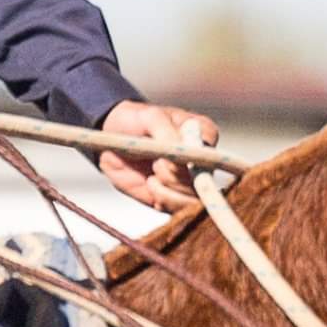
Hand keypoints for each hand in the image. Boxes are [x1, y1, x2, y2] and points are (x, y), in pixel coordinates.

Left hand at [94, 97, 221, 212]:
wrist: (113, 136)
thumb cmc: (136, 121)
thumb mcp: (151, 117)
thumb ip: (168, 134)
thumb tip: (182, 163)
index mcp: (204, 136)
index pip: (212, 158)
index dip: (190, 165)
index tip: (165, 161)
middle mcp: (202, 160)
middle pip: (204, 184)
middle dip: (176, 180)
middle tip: (156, 166)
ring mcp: (189, 180)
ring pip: (193, 201)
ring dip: (168, 193)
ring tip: (151, 178)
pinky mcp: (173, 196)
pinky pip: (176, 209)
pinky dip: (162, 200)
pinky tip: (149, 185)